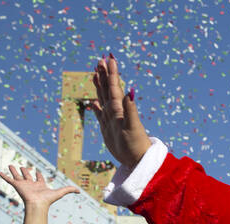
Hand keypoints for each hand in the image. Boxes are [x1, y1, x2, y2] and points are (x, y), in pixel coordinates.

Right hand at [0, 166, 79, 223]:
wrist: (37, 205)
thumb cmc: (48, 199)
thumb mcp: (60, 192)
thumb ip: (69, 190)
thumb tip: (80, 191)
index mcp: (40, 185)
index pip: (39, 178)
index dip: (38, 174)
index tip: (36, 171)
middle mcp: (31, 184)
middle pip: (27, 176)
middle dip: (25, 171)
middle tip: (22, 166)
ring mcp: (24, 185)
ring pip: (17, 176)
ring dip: (14, 171)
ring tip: (10, 165)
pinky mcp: (17, 186)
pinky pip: (9, 180)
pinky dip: (4, 176)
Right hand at [90, 55, 151, 169]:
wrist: (137, 159)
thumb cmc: (136, 144)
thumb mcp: (132, 126)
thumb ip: (130, 110)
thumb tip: (130, 92)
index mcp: (119, 108)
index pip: (114, 86)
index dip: (112, 73)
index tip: (109, 58)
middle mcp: (115, 111)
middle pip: (107, 89)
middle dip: (104, 75)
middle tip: (100, 60)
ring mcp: (111, 119)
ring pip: (103, 98)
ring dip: (99, 86)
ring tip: (96, 74)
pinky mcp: (107, 128)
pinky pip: (99, 114)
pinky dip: (95, 107)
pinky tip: (92, 102)